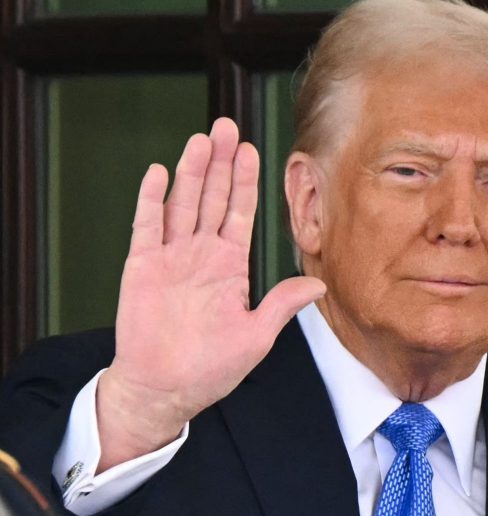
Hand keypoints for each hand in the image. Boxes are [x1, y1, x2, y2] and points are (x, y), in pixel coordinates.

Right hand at [97, 118, 325, 470]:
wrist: (166, 389)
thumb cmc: (212, 368)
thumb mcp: (257, 336)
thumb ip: (282, 305)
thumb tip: (318, 284)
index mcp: (229, 268)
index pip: (240, 214)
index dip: (245, 182)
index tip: (253, 150)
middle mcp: (200, 256)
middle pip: (211, 198)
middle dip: (220, 162)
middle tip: (227, 125)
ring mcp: (170, 259)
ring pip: (182, 204)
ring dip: (191, 172)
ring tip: (201, 139)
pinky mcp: (141, 269)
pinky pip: (147, 227)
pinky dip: (153, 200)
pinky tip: (161, 172)